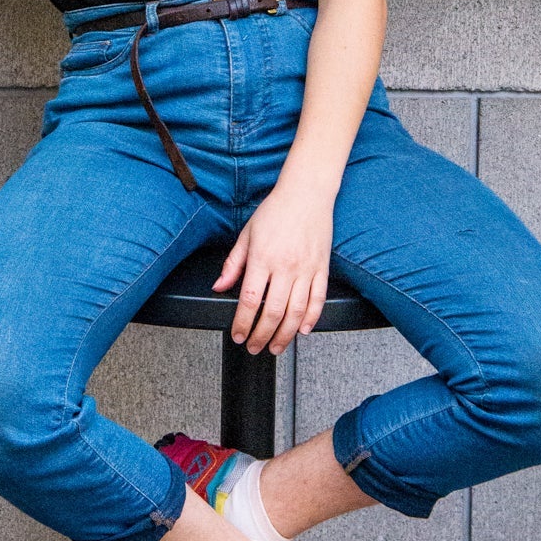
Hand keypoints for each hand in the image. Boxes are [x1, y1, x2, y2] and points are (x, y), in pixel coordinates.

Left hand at [212, 179, 334, 355]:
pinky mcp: (322, 268)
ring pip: (296, 312)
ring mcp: (306, 269)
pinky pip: (318, 300)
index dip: (243, 323)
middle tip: (254, 347)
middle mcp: (285, 266)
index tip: (238, 335)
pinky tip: (302, 330)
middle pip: (273, 312)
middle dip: (262, 336)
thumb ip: (233, 264)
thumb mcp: (246, 234)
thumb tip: (219, 286)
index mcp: (262, 258)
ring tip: (276, 347)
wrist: (306, 193)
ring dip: (285, 335)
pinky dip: (311, 319)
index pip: (250, 300)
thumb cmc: (275, 211)